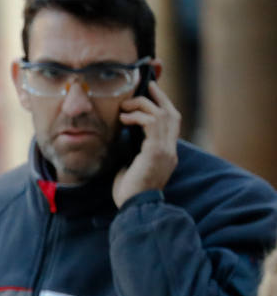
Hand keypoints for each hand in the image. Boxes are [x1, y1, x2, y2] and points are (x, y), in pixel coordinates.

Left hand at [112, 78, 179, 207]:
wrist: (134, 209)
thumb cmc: (129, 193)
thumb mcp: (131, 168)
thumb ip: (132, 154)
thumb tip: (123, 143)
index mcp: (167, 154)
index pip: (170, 124)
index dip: (162, 107)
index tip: (151, 95)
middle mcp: (171, 150)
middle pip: (172, 114)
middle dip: (159, 98)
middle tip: (147, 86)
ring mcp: (166, 150)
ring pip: (163, 114)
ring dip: (143, 106)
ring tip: (125, 106)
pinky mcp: (157, 151)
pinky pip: (152, 123)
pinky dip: (138, 116)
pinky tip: (124, 118)